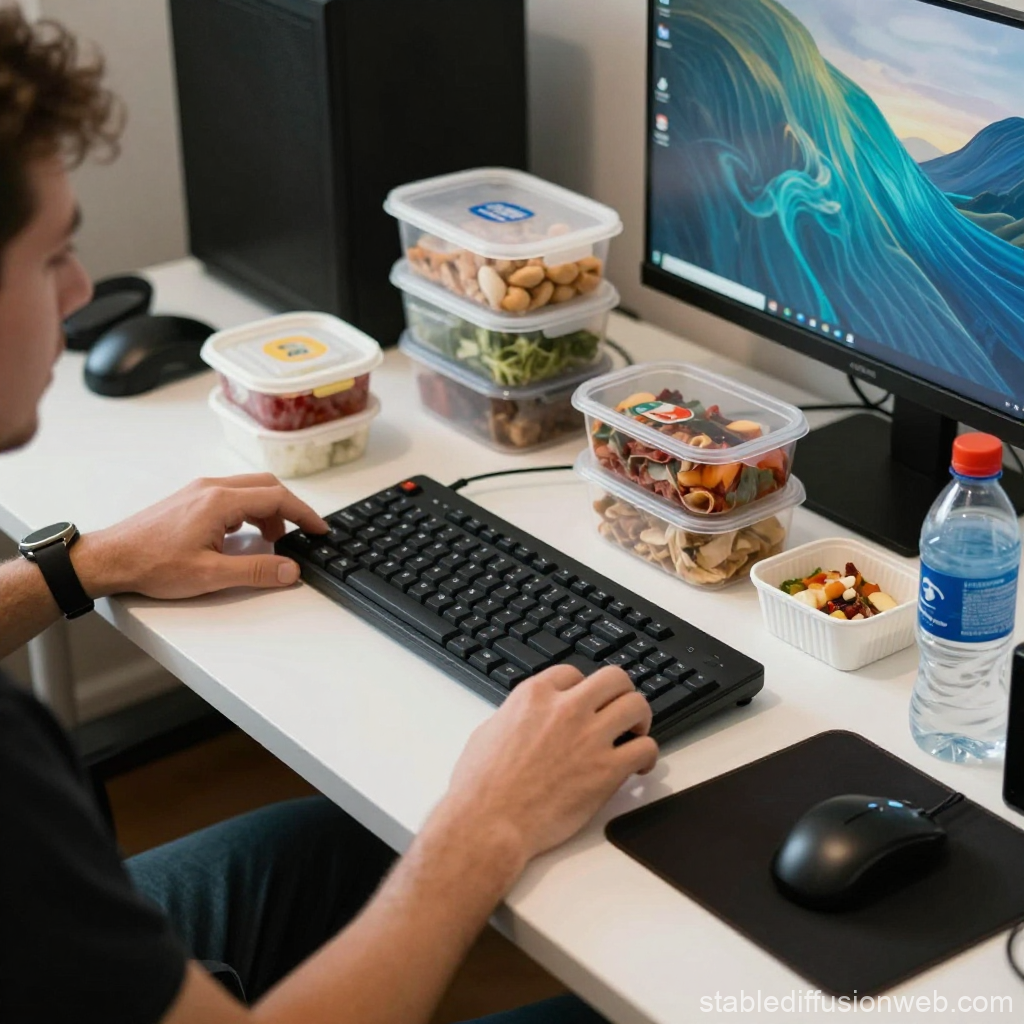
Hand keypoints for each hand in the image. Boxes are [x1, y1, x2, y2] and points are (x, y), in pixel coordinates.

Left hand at [75, 474, 328, 598]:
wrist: (110, 558)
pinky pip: (232, 495)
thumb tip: (290, 570)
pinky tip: (243, 536)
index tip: (319, 529)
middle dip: (289, 510)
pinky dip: (249, 511)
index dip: (304, 514)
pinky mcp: (190, 498)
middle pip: (266, 486)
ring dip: (268, 511)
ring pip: (249, 489)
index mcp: (220, 501)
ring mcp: (199, 491)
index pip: (277, 498)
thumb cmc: (152, 565)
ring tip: (270, 541)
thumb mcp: (211, 575)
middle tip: (300, 535)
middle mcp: (211, 488)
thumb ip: (256, 571)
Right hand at [437, 664, 657, 868]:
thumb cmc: (479, 787)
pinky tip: (637, 767)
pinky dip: (648, 755)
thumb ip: (515, 717)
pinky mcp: (606, 770)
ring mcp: (589, 737)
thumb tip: (525, 720)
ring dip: (640, 718)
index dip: (582, 689)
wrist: (487, 824)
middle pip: (614, 677)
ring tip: (635, 735)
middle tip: (619, 711)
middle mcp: (565, 709)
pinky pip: (645, 748)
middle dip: (620, 693)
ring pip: (637, 705)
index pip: (573, 673)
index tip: (585, 704)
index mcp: (534, 696)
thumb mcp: (487, 732)